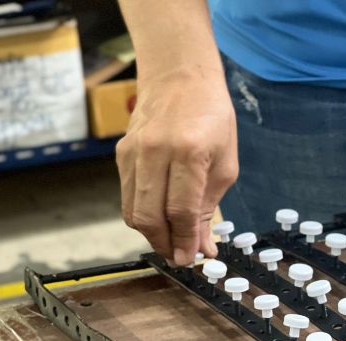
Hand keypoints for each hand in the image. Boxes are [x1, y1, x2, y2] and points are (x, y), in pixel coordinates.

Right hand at [116, 71, 237, 264]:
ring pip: (133, 211)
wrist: (179, 76)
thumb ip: (209, 208)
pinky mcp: (120, 155)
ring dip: (152, 234)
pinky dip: (142, 215)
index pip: (180, 211)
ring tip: (171, 240)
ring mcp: (132, 152)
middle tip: (179, 255)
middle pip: (149, 216)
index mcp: (188, 152)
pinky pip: (128, 197)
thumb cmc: (211, 117)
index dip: (184, 241)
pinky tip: (160, 218)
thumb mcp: (225, 164)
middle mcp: (155, 151)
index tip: (190, 259)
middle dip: (164, 244)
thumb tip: (201, 247)